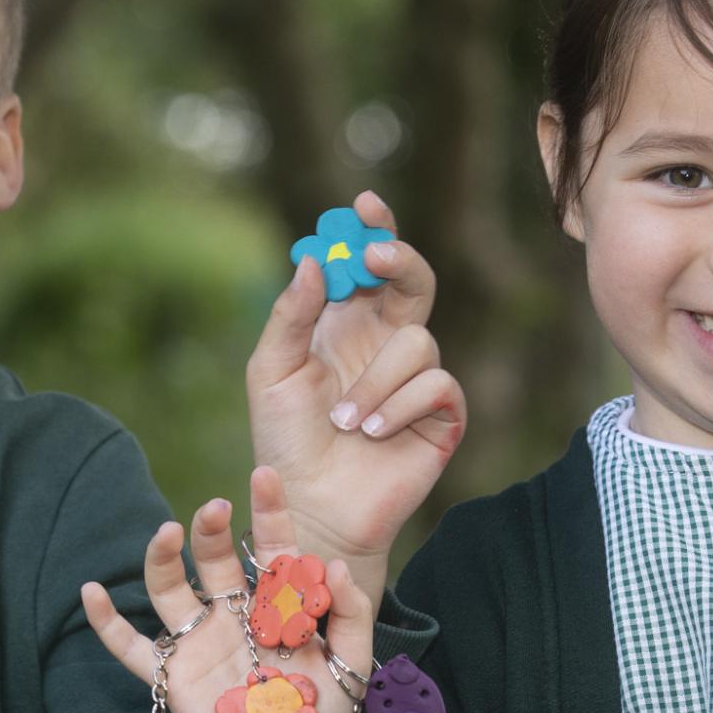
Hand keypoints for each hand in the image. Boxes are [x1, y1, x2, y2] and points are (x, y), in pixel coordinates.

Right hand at [83, 467, 377, 712]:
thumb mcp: (354, 666)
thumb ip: (351, 614)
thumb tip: (334, 564)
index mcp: (277, 608)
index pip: (271, 550)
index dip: (268, 513)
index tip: (263, 476)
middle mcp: (233, 616)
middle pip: (214, 560)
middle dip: (212, 530)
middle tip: (215, 507)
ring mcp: (199, 642)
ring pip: (170, 589)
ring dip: (161, 558)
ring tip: (165, 531)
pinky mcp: (171, 675)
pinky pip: (130, 647)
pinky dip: (106, 622)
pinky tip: (90, 591)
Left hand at [248, 189, 465, 594]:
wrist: (311, 506)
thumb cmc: (285, 442)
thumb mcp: (272, 372)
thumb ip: (292, 315)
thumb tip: (317, 259)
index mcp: (345, 326)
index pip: (369, 265)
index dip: (374, 229)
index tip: (365, 205)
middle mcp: (384, 345)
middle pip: (414, 281)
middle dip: (399, 260)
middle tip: (374, 259)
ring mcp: (416, 379)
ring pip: (418, 340)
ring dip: (376, 379)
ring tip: (347, 421)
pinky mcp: (441, 415)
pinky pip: (436, 384)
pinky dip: (398, 407)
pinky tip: (372, 434)